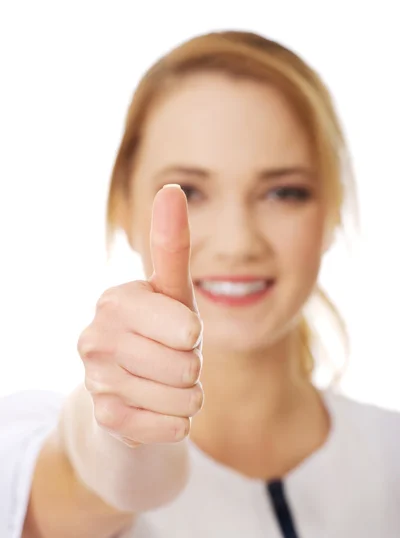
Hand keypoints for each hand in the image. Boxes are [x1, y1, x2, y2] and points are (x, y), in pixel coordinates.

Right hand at [78, 185, 202, 446]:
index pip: (185, 327)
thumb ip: (171, 244)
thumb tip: (171, 188)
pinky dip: (175, 420)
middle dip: (191, 367)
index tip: (180, 332)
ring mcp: (96, 379)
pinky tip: (156, 408)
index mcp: (116, 301)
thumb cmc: (159, 334)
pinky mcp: (105, 418)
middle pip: (186, 364)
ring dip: (186, 395)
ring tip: (164, 382)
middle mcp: (96, 337)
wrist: (131, 393)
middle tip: (171, 360)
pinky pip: (169, 425)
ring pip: (181, 396)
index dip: (192, 335)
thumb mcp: (171, 292)